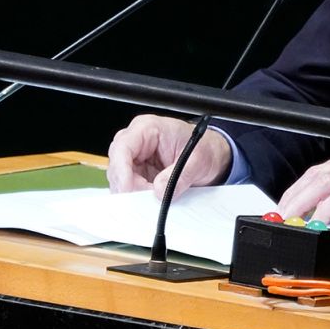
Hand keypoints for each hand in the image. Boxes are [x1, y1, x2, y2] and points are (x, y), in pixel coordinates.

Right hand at [106, 114, 231, 198]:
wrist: (212, 156)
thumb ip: (180, 175)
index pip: (123, 147)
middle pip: (117, 165)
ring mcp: (135, 158)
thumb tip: (159, 190)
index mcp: (148, 128)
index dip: (121, 169)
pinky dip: (137, 197)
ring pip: (120, 180)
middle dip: (129, 186)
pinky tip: (151, 200)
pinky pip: (128, 188)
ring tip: (155, 198)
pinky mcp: (138, 173)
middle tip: (147, 199)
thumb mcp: (198, 160)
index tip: (129, 189)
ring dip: (134, 193)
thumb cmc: (204, 149)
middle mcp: (137, 141)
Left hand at [277, 145, 329, 234]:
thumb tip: (321, 213)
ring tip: (289, 219)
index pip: (320, 171)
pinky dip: (321, 214)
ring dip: (301, 204)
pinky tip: (314, 224)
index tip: (289, 205)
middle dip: (294, 197)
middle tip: (281, 214)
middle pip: (316, 175)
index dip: (300, 189)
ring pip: (320, 184)